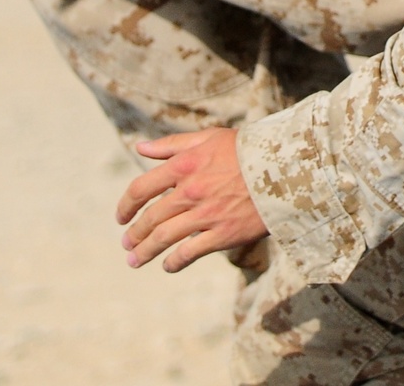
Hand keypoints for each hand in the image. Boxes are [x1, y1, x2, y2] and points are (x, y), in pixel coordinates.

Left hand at [116, 128, 266, 272]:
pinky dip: (173, 262)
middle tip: (126, 244)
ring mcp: (206, 214)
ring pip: (164, 238)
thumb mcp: (208, 138)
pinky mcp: (222, 234)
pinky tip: (167, 266)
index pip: (142, 188)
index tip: (120, 217)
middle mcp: (191, 190)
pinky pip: (189, 253)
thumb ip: (171, 145)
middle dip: (134, 234)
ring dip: (145, 252)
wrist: (283, 168)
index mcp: (185, 165)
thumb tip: (140, 148)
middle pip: (151, 217)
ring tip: (134, 261)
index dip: (126, 205)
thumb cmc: (244, 150)